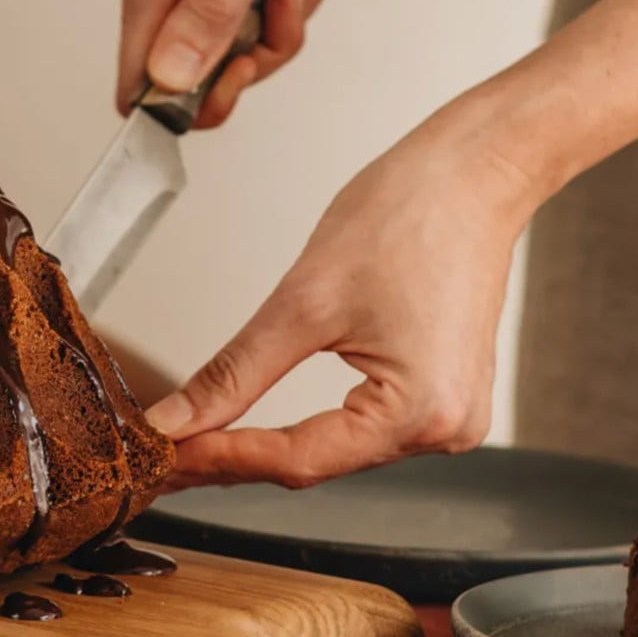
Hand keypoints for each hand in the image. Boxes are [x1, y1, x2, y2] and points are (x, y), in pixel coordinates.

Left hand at [145, 110, 543, 487]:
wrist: (474, 173)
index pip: (297, 461)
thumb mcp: (304, 300)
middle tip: (163, 456)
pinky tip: (261, 425)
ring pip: (336, 449)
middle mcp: (446, 429)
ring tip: (199, 442)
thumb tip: (179, 420)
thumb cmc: (413, 215)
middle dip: (236, 455)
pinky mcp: (443, 396)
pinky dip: (312, 426)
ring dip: (270, 445)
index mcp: (421, 413)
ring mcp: (452, 417)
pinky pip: (364, 427)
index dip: (220, 458)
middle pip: (316, 462)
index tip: (163, 456)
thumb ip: (235, 372)